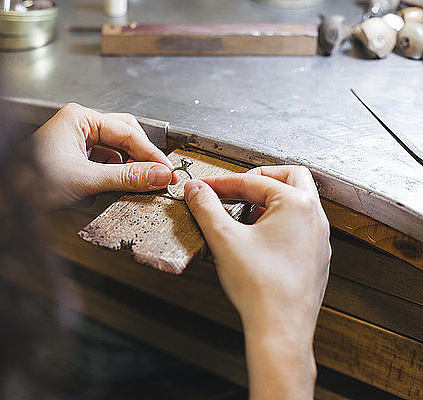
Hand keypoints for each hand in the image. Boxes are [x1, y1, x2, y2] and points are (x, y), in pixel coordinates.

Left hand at [32, 103, 173, 207]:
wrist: (5, 201)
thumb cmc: (29, 181)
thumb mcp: (86, 179)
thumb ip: (126, 177)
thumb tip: (157, 175)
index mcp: (79, 118)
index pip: (127, 131)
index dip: (150, 153)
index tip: (166, 171)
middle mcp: (78, 126)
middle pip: (123, 137)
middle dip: (139, 158)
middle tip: (158, 175)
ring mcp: (76, 143)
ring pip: (114, 153)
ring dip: (124, 170)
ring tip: (137, 184)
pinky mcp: (74, 160)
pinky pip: (102, 165)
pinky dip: (110, 178)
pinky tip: (111, 189)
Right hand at [184, 166, 330, 399]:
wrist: (280, 328)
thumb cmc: (260, 287)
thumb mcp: (223, 239)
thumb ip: (207, 208)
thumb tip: (196, 190)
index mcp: (296, 205)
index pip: (254, 181)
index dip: (223, 183)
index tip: (203, 188)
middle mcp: (315, 218)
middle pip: (290, 178)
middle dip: (259, 180)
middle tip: (235, 189)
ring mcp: (319, 239)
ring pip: (297, 203)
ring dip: (268, 202)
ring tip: (242, 217)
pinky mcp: (316, 257)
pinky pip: (299, 227)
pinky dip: (278, 223)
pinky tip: (256, 241)